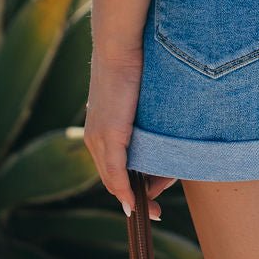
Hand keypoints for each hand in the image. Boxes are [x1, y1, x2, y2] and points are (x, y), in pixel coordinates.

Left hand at [84, 50, 176, 220]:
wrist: (120, 46)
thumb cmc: (135, 65)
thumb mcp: (139, 99)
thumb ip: (145, 120)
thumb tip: (163, 136)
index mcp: (101, 129)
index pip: (113, 167)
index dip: (129, 187)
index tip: (147, 199)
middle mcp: (95, 137)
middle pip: (114, 178)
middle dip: (134, 198)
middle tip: (153, 212)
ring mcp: (100, 137)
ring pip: (114, 178)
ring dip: (133, 196)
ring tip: (151, 209)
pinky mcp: (109, 134)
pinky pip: (114, 171)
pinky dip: (124, 189)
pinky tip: (134, 202)